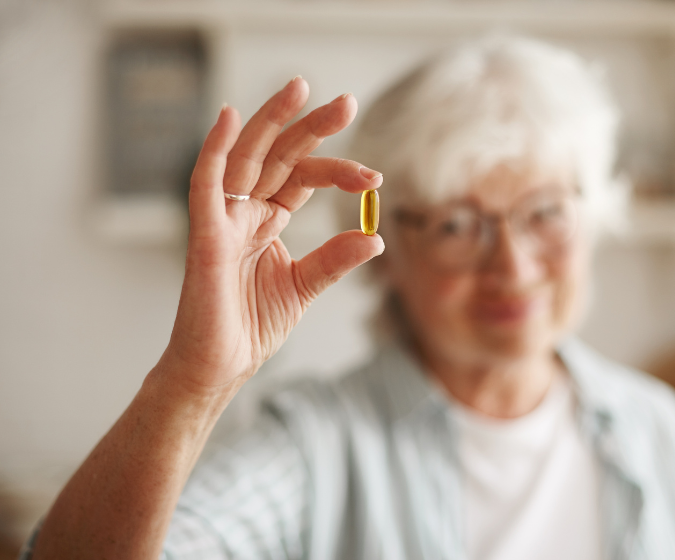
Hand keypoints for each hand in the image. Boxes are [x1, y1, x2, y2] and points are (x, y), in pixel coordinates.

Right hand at [161, 78, 383, 392]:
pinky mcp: (204, 235)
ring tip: (301, 88)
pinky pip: (205, 183)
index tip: (375, 179)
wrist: (222, 366)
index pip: (302, 178)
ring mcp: (223, 219)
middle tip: (347, 103)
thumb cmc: (251, 326)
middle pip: (279, 156)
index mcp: (267, 221)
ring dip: (272, 121)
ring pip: (246, 157)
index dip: (337, 170)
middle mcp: (245, 212)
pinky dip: (214, 149)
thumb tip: (374, 237)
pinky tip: (230, 116)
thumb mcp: (304, 286)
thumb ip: (335, 259)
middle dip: (311, 128)